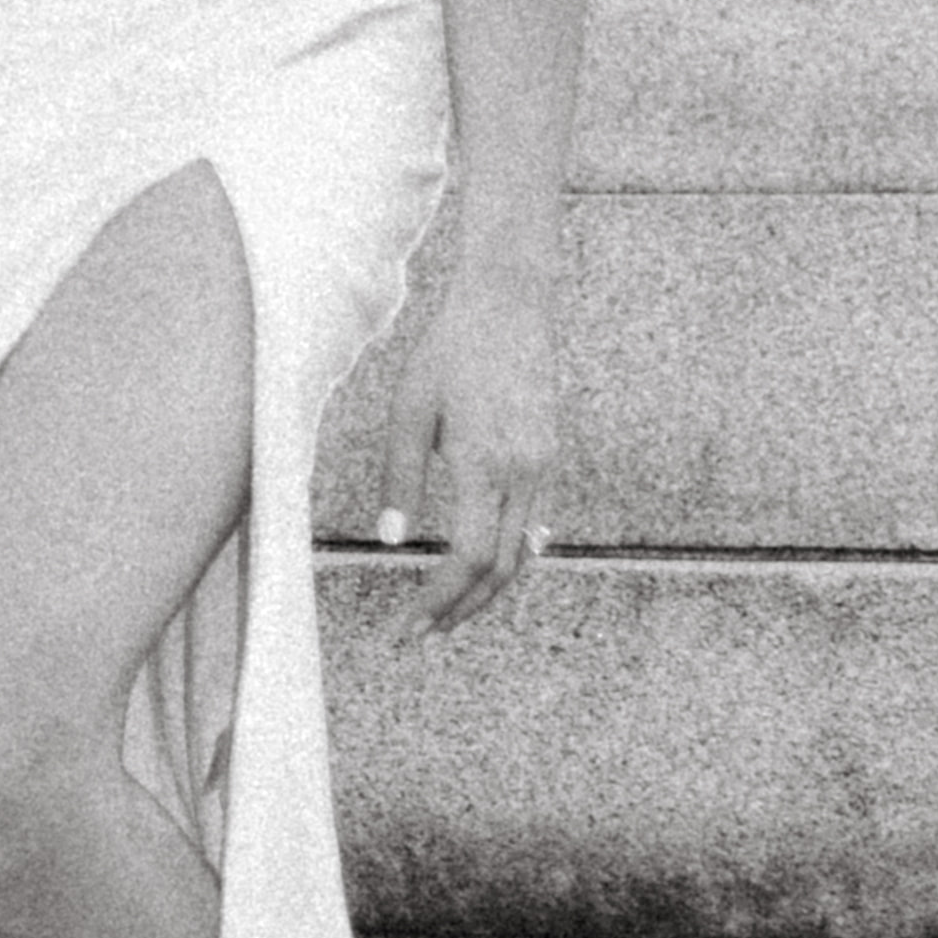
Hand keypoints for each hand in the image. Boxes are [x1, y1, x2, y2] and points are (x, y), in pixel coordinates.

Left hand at [371, 248, 559, 626]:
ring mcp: (543, 465)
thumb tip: (389, 541)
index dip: (439, 599)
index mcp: (485, 464)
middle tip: (421, 635)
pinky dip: (509, 555)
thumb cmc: (449, 350)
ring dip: (486, 588)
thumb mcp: (409, 409)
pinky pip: (532, 521)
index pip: (468, 558)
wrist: (509, 302)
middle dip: (461, 609)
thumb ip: (401, 477)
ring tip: (446, 611)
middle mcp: (524, 473)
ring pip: (522, 552)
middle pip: (500, 569)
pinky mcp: (549, 455)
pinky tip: (484, 568)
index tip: (408, 626)